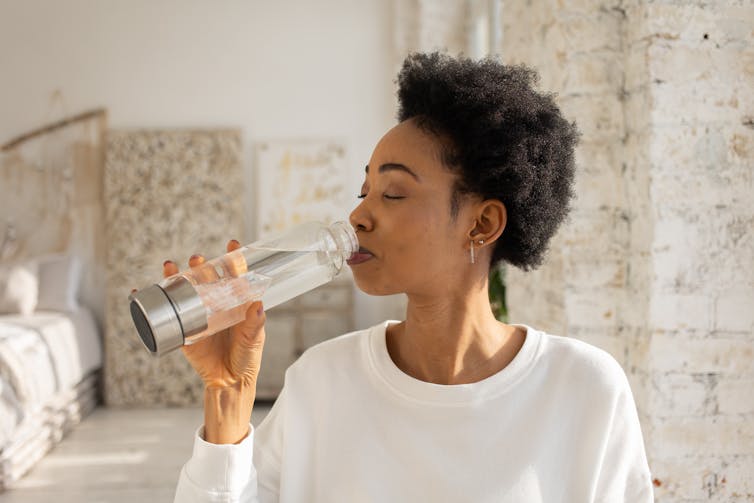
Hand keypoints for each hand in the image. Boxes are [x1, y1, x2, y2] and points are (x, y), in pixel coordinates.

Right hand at [162, 240, 266, 390]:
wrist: (229, 381)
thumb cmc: (246, 357)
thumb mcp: (253, 339)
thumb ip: (255, 323)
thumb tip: (258, 304)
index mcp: (235, 302)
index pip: (234, 275)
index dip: (233, 258)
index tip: (232, 245)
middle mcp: (215, 304)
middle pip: (206, 277)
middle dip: (201, 264)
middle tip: (197, 259)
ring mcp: (197, 315)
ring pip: (185, 290)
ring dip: (176, 275)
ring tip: (171, 267)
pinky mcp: (183, 329)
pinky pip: (165, 313)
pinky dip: (151, 300)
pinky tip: (140, 291)